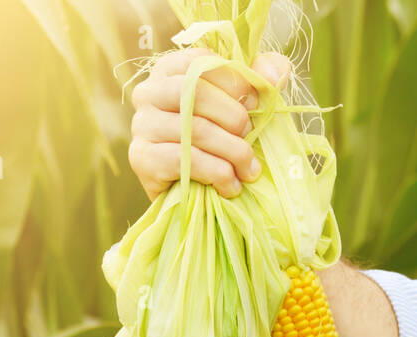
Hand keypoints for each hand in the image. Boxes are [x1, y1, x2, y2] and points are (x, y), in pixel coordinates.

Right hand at [128, 48, 291, 200]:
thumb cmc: (219, 143)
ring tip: (249, 170)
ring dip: (232, 152)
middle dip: (234, 117)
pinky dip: (216, 173)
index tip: (255, 103)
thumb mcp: (241, 106)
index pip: (202, 61)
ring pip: (194, 129)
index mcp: (171, 70)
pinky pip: (184, 159)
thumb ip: (260, 79)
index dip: (235, 81)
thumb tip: (275, 73)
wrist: (195, 196)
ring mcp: (141, 125)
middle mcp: (148, 92)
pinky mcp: (141, 158)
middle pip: (194, 92)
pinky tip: (230, 185)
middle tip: (251, 138)